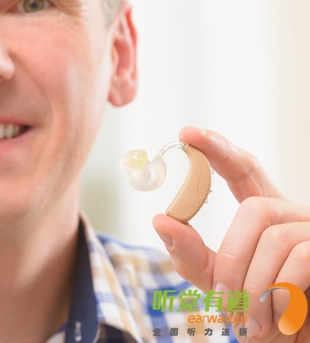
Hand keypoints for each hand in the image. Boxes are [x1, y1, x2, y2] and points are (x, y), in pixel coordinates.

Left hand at [153, 127, 309, 341]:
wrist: (300, 340)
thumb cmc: (260, 310)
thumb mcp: (218, 281)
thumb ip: (190, 253)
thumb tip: (160, 219)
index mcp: (265, 214)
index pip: (241, 169)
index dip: (217, 149)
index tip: (187, 134)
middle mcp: (293, 215)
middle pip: (254, 208)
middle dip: (232, 255)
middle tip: (223, 295)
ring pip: (274, 238)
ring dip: (253, 285)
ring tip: (251, 321)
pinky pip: (300, 259)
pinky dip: (279, 294)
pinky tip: (278, 319)